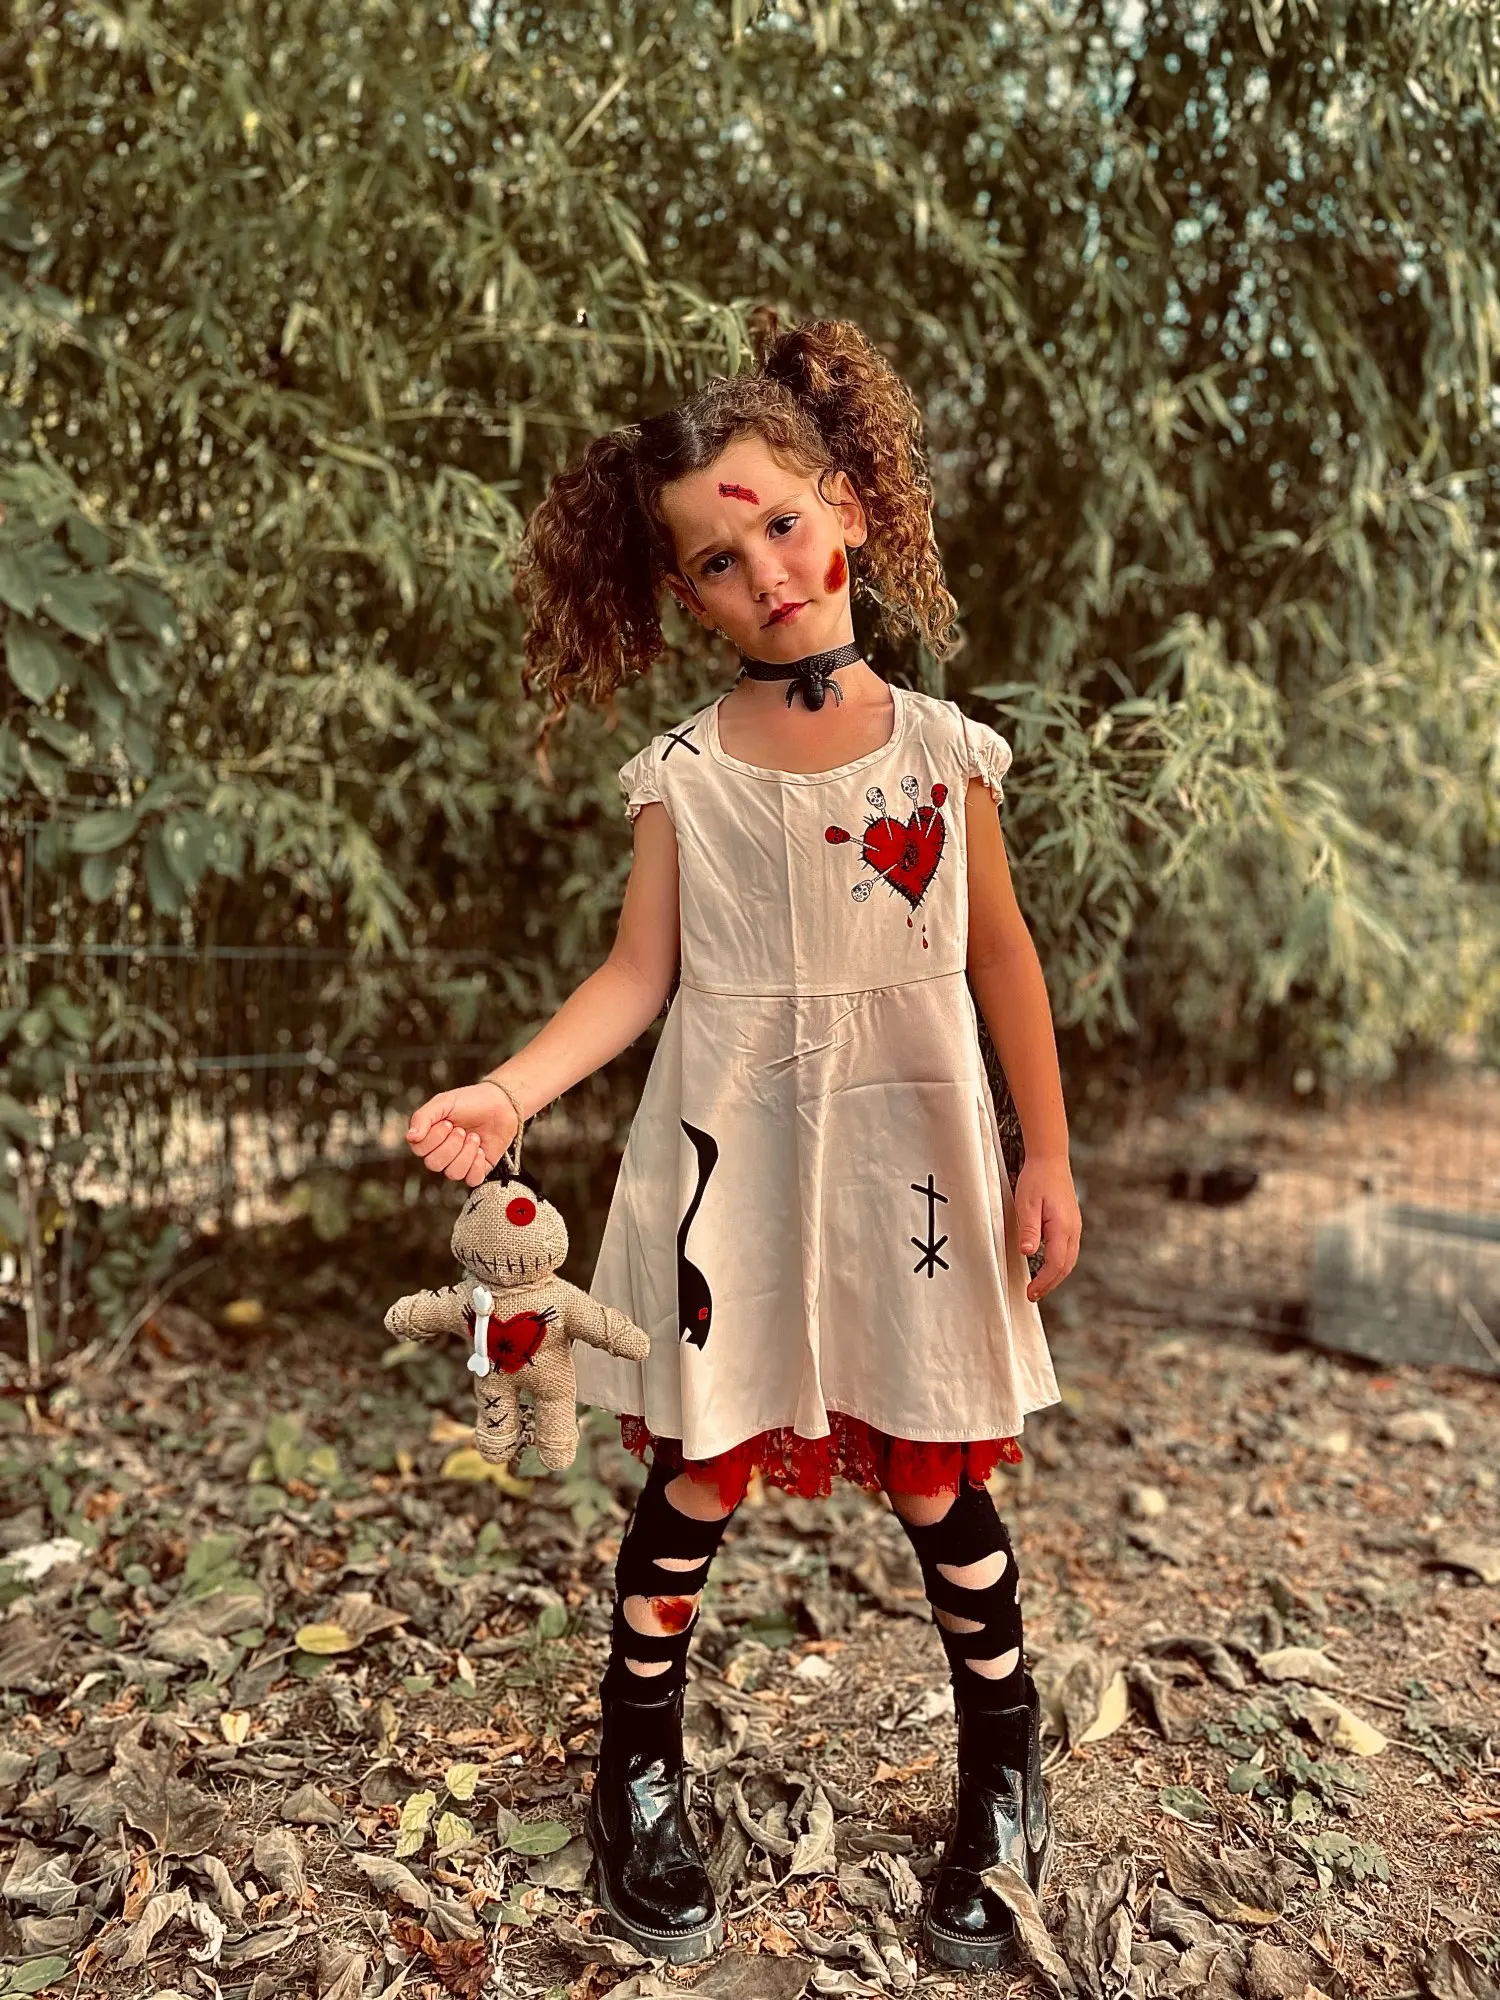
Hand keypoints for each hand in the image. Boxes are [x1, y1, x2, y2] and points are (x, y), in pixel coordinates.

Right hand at [405, 1081, 518, 1185]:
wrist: (501, 1104)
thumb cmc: (470, 1101)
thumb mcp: (444, 1102)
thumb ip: (423, 1117)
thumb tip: (411, 1137)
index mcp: (429, 1137)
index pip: (420, 1150)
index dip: (434, 1138)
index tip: (448, 1123)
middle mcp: (441, 1153)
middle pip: (434, 1164)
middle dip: (451, 1145)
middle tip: (462, 1130)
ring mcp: (459, 1162)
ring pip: (453, 1173)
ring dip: (466, 1153)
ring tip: (474, 1137)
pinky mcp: (477, 1169)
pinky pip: (471, 1180)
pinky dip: (477, 1165)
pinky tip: (482, 1150)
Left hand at [1013, 1156, 1081, 1301]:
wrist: (1050, 1159)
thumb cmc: (1036, 1179)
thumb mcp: (1027, 1204)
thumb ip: (1029, 1230)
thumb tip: (1028, 1253)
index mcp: (1063, 1227)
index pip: (1056, 1264)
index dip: (1044, 1282)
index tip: (1031, 1292)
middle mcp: (1073, 1229)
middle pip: (1065, 1266)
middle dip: (1050, 1283)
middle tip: (1033, 1295)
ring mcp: (1075, 1226)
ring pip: (1069, 1259)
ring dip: (1056, 1275)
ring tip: (1039, 1285)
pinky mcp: (1071, 1222)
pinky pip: (1068, 1249)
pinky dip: (1059, 1263)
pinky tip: (1048, 1265)